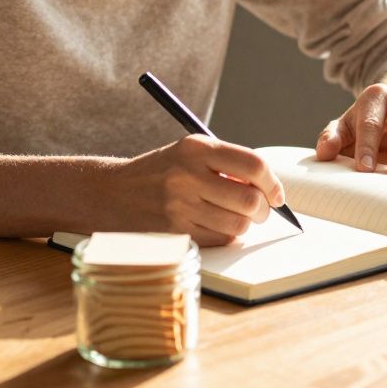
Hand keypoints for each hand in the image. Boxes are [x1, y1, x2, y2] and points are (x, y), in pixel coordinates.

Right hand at [118, 135, 285, 246]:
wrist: (109, 193)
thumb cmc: (160, 173)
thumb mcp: (188, 154)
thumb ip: (227, 165)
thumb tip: (270, 190)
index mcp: (195, 148)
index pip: (252, 164)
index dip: (272, 183)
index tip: (277, 194)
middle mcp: (187, 174)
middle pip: (249, 200)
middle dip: (264, 210)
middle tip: (260, 211)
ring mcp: (179, 206)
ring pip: (237, 224)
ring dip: (244, 225)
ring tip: (232, 217)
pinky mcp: (174, 232)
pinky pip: (218, 239)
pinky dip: (225, 235)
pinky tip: (213, 225)